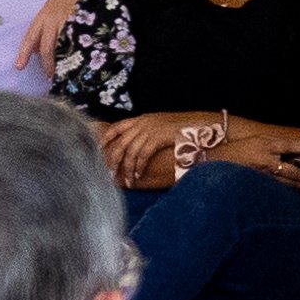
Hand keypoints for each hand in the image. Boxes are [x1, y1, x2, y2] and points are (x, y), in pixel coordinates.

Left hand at [16, 0, 106, 67]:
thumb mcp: (53, 9)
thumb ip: (45, 28)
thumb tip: (36, 49)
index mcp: (44, 15)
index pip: (32, 36)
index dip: (25, 52)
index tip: (19, 66)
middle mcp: (54, 18)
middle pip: (48, 46)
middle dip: (48, 63)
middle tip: (49, 76)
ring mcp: (69, 20)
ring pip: (62, 46)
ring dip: (62, 60)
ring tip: (65, 71)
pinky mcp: (82, 22)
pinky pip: (77, 41)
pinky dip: (76, 51)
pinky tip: (80, 58)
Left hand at [101, 113, 220, 190]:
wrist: (201, 125)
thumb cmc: (185, 128)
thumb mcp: (164, 126)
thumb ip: (151, 133)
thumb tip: (142, 146)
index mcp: (144, 119)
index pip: (117, 127)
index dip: (106, 138)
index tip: (99, 150)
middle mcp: (144, 122)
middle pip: (120, 142)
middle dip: (113, 160)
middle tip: (110, 174)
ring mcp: (150, 129)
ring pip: (130, 151)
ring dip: (127, 169)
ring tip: (127, 181)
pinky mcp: (158, 137)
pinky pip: (142, 155)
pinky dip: (138, 167)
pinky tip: (138, 176)